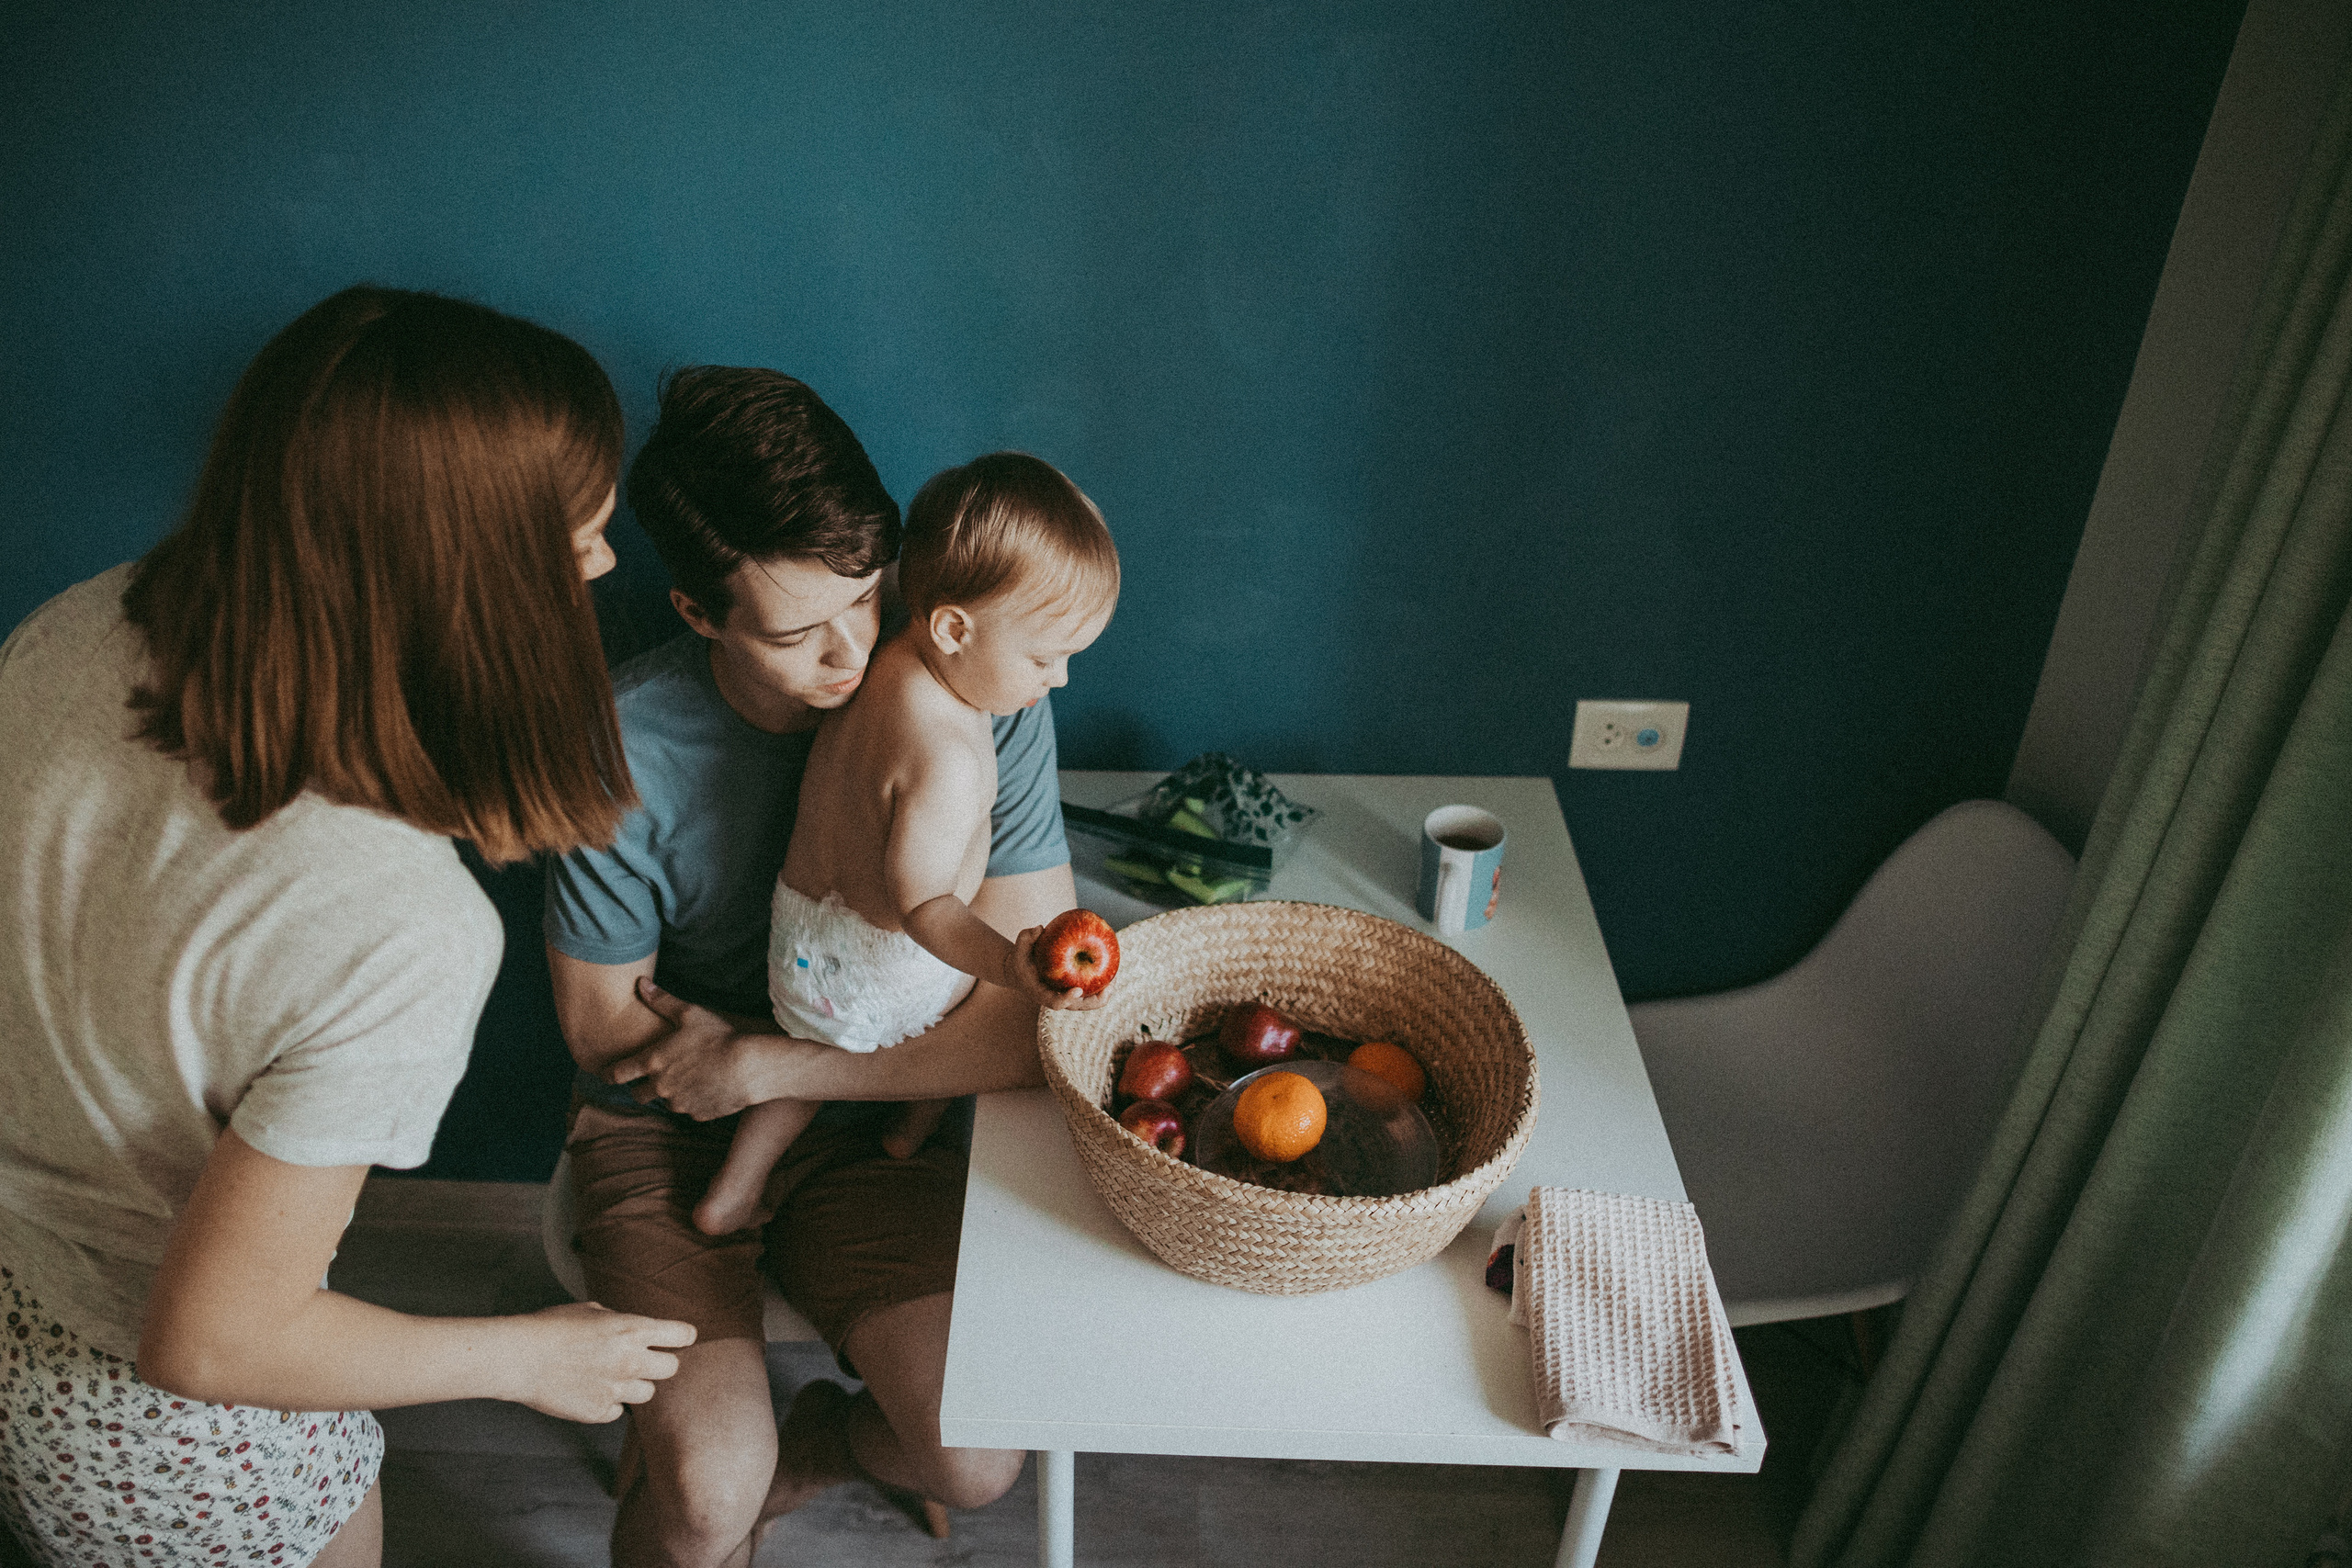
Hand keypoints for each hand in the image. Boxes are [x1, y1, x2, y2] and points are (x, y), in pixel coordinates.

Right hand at [509, 1301, 696, 1424]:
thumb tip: (633, 1332)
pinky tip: (591, 1391)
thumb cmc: (551, 1327)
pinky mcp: (599, 1412)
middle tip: (645, 1361)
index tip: (680, 1339)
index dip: (682, 1337)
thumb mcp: (592, 1311)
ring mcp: (616, 1390)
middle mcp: (630, 1361)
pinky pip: (618, 1411)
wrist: (520, 1357)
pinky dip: (609, 1403)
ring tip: (612, 1377)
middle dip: (661, 1364)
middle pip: (671, 1369)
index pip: (681, 1336)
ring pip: (648, 1394)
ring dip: (636, 1386)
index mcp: (632, 1330)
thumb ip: (620, 1323)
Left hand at [607, 977, 769, 1118]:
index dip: (609, 1074)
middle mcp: (661, 1087)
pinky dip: (694, 1101)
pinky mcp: (698, 1114)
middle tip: (650, 1079)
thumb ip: (662, 1001)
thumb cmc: (718, 1037)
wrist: (748, 1067)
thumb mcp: (689, 1014)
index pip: (619, 1074)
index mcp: (654, 1062)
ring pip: (666, 1103)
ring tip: (686, 1080)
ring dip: (670, 1094)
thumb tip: (640, 983)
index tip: (607, 1075)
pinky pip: (690, 1110)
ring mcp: (680, 1103)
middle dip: (640, 1089)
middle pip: (638, 1096)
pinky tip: (707, 1088)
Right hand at [1005, 927, 1110, 1011]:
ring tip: (1115, 977)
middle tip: (1109, 986)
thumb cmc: (1021, 959)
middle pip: (1079, 1006)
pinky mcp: (1073, 991)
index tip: (1078, 990)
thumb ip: (1026, 937)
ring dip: (1104, 993)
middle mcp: (1056, 998)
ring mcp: (1066, 996)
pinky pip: (1091, 991)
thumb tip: (1041, 929)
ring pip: (1090, 1002)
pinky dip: (1102, 983)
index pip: (1055, 1003)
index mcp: (1041, 993)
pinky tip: (1112, 968)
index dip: (1066, 999)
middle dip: (1096, 1000)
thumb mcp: (1019, 947)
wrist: (1020, 971)